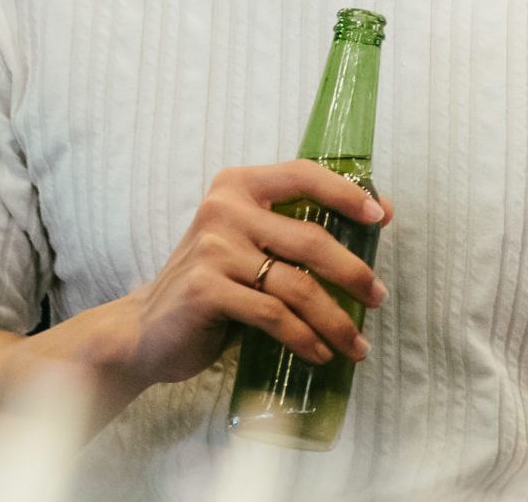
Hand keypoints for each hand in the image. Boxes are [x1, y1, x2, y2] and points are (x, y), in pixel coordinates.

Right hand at [107, 160, 393, 389]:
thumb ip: (297, 226)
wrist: (146, 328)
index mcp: (239, 185)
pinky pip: (274, 316)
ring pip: (297, 286)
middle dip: (353, 273)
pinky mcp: (206, 290)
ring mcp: (213, 249)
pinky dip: (305, 338)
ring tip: (356, 343)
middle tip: (379, 297)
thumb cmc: (214, 282)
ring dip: (335, 320)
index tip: (381, 217)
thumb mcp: (251, 242)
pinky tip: (321, 353)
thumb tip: (382, 211)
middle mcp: (224, 210)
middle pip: (310, 240)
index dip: (347, 193)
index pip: (304, 174)